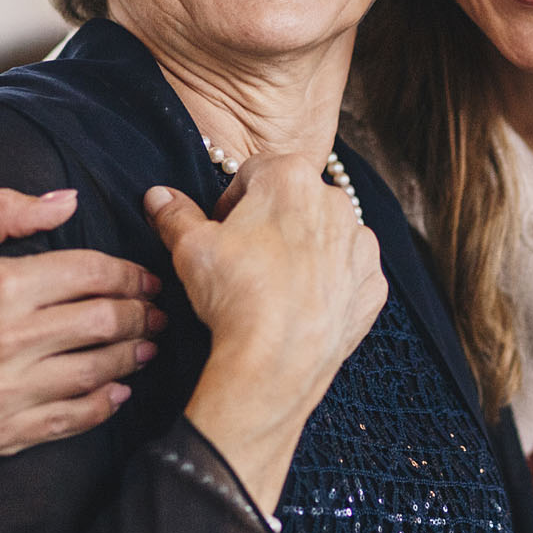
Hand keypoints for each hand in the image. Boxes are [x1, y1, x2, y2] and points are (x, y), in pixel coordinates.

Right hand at [0, 188, 163, 458]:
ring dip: (130, 356)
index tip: (146, 276)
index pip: (91, 273)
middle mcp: (5, 342)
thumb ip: (3, 209)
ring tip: (147, 344)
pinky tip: (117, 390)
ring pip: (95, 373)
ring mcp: (1, 395)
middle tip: (160, 309)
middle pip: (103, 322)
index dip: (129, 273)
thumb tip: (69, 201)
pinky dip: (101, 405)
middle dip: (140, 312)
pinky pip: (67, 421)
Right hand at [146, 154, 385, 408]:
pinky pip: (349, 274)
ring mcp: (360, 245)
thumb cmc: (235, 294)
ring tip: (274, 285)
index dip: (231, 202)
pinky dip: (330, 284)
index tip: (220, 229)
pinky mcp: (373, 284)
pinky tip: (303, 305)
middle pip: (294, 202)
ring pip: (326, 236)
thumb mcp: (190, 247)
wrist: (277, 360)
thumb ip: (175, 214)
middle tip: (244, 259)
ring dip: (303, 250)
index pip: (254, 173)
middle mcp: (335, 202)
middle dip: (270, 222)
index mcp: (291, 177)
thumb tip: (159, 196)